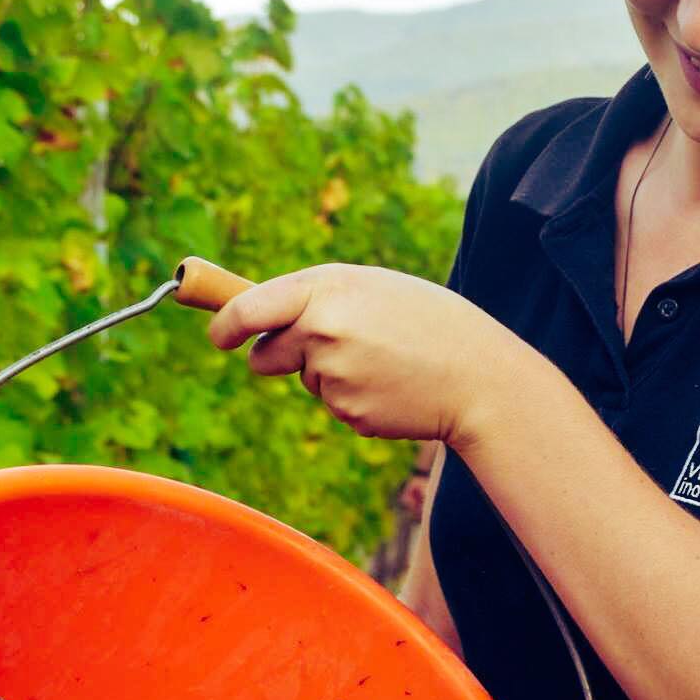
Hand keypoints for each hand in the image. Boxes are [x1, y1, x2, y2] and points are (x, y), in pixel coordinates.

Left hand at [206, 264, 520, 448]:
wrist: (480, 376)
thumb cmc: (429, 322)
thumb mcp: (373, 288)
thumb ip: (319, 297)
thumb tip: (260, 317)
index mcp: (327, 287)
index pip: (251, 308)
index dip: (226, 324)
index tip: (219, 336)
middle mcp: (323, 329)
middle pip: (265, 355)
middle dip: (278, 356)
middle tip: (326, 348)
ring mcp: (334, 374)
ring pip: (306, 380)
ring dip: (330, 374)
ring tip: (384, 360)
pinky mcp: (348, 412)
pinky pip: (334, 405)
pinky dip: (356, 398)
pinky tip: (393, 385)